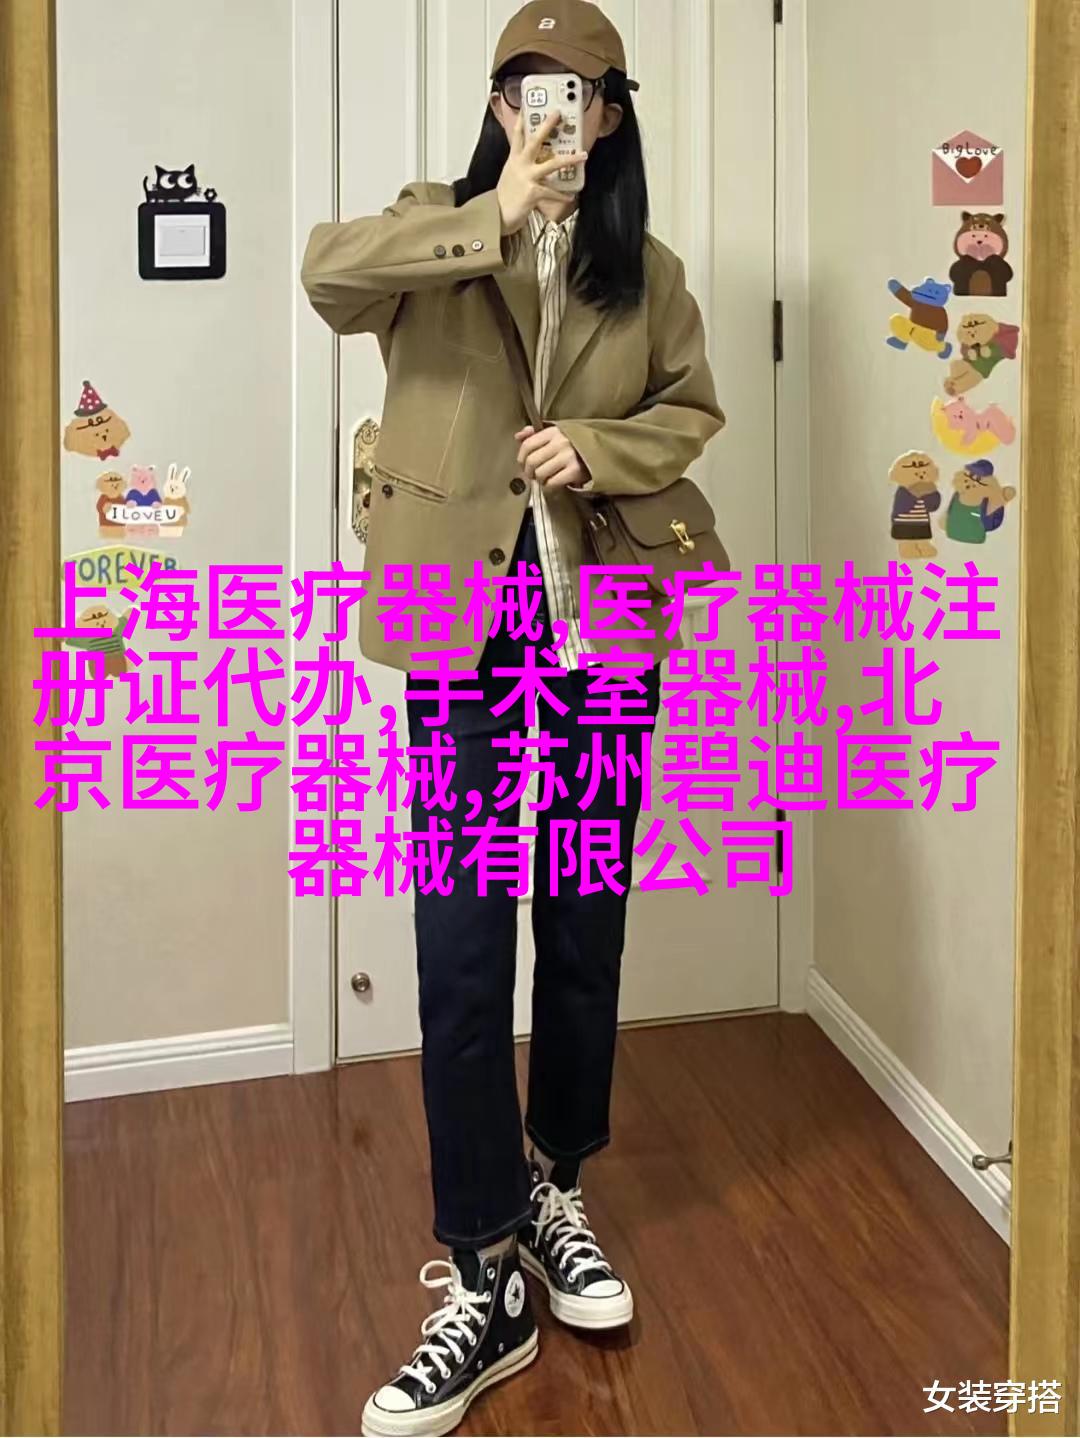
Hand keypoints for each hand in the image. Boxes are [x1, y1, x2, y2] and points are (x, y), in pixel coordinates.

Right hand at [496, 109, 586, 235]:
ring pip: (551, 164)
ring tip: (583, 155)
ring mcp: (527, 177)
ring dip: (569, 159)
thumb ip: (521, 165)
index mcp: (514, 159)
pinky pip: (552, 192)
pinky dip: (562, 195)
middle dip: (546, 126)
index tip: (528, 107)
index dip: (522, 120)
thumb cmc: (506, 197)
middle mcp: (520, 165)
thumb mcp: (510, 175)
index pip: (517, 136)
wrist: (496, 216)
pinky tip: (570, 196)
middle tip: (558, 114)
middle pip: (534, 140)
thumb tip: (537, 161)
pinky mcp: (533, 192)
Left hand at [516, 424, 590, 488]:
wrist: (603, 452)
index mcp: (553, 431)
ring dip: (540, 480)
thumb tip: (519, 435)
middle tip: (533, 475)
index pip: (528, 444)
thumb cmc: (578, 444)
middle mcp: (559, 443)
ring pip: (540, 473)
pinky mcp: (574, 471)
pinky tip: (554, 483)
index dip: (521, 457)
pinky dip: (549, 486)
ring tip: (545, 479)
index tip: (523, 464)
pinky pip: (552, 482)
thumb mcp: (558, 433)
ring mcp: (567, 457)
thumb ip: (537, 433)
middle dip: (529, 472)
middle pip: (532, 461)